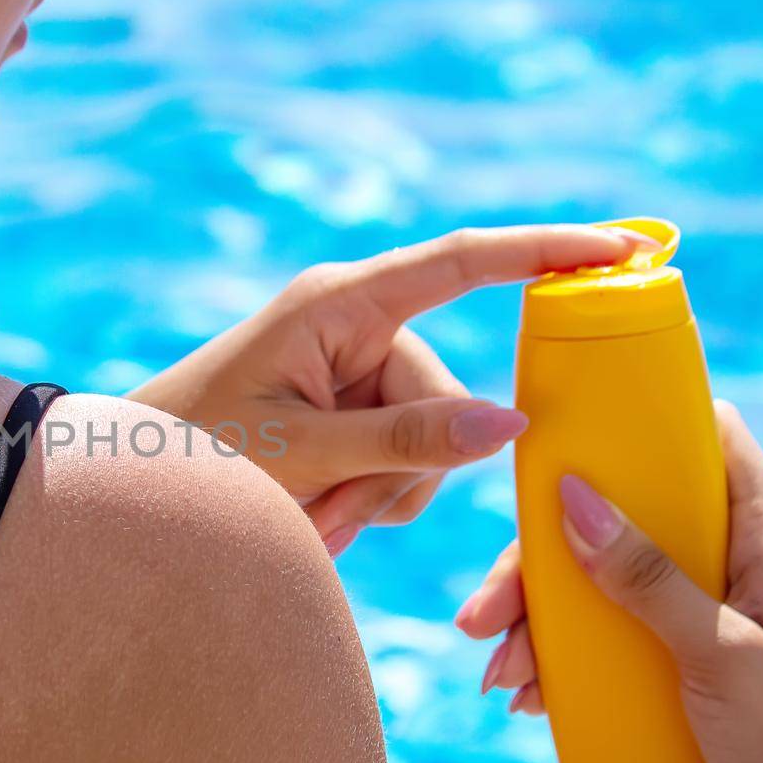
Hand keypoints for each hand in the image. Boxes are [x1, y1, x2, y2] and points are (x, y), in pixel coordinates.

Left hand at [128, 224, 653, 553]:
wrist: (138, 480)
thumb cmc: (198, 452)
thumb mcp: (302, 450)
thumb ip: (404, 440)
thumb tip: (512, 422)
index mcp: (340, 303)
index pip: (463, 262)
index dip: (546, 251)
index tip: (624, 247)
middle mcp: (357, 326)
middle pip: (448, 400)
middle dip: (398, 471)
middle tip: (327, 511)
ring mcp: (357, 370)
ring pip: (434, 445)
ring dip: (380, 495)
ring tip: (310, 515)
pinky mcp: (354, 411)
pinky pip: (408, 464)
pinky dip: (372, 499)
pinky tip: (319, 513)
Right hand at [457, 402, 762, 762]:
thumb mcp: (722, 658)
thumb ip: (649, 579)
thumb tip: (573, 498)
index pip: (708, 439)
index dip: (640, 422)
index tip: (567, 433)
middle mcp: (735, 560)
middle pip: (623, 515)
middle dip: (543, 561)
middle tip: (487, 613)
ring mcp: (704, 606)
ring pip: (600, 577)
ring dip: (539, 621)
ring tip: (503, 676)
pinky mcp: (679, 652)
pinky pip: (604, 631)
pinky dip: (560, 657)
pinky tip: (529, 694)